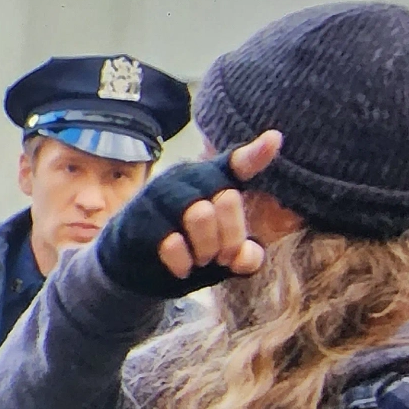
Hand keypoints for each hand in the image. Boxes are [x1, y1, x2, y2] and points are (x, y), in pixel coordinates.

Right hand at [93, 130, 281, 297]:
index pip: (237, 164)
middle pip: (226, 197)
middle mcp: (184, 178)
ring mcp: (157, 196)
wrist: (134, 267)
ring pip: (199, 214)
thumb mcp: (224, 258)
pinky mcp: (137, 220)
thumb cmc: (188, 252)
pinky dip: (183, 263)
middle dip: (231, 236)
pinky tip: (181, 269)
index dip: (256, 154)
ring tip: (201, 261)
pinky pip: (171, 240)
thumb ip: (245, 257)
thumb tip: (246, 256)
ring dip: (207, 248)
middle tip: (222, 257)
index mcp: (210, 180)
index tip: (274, 139)